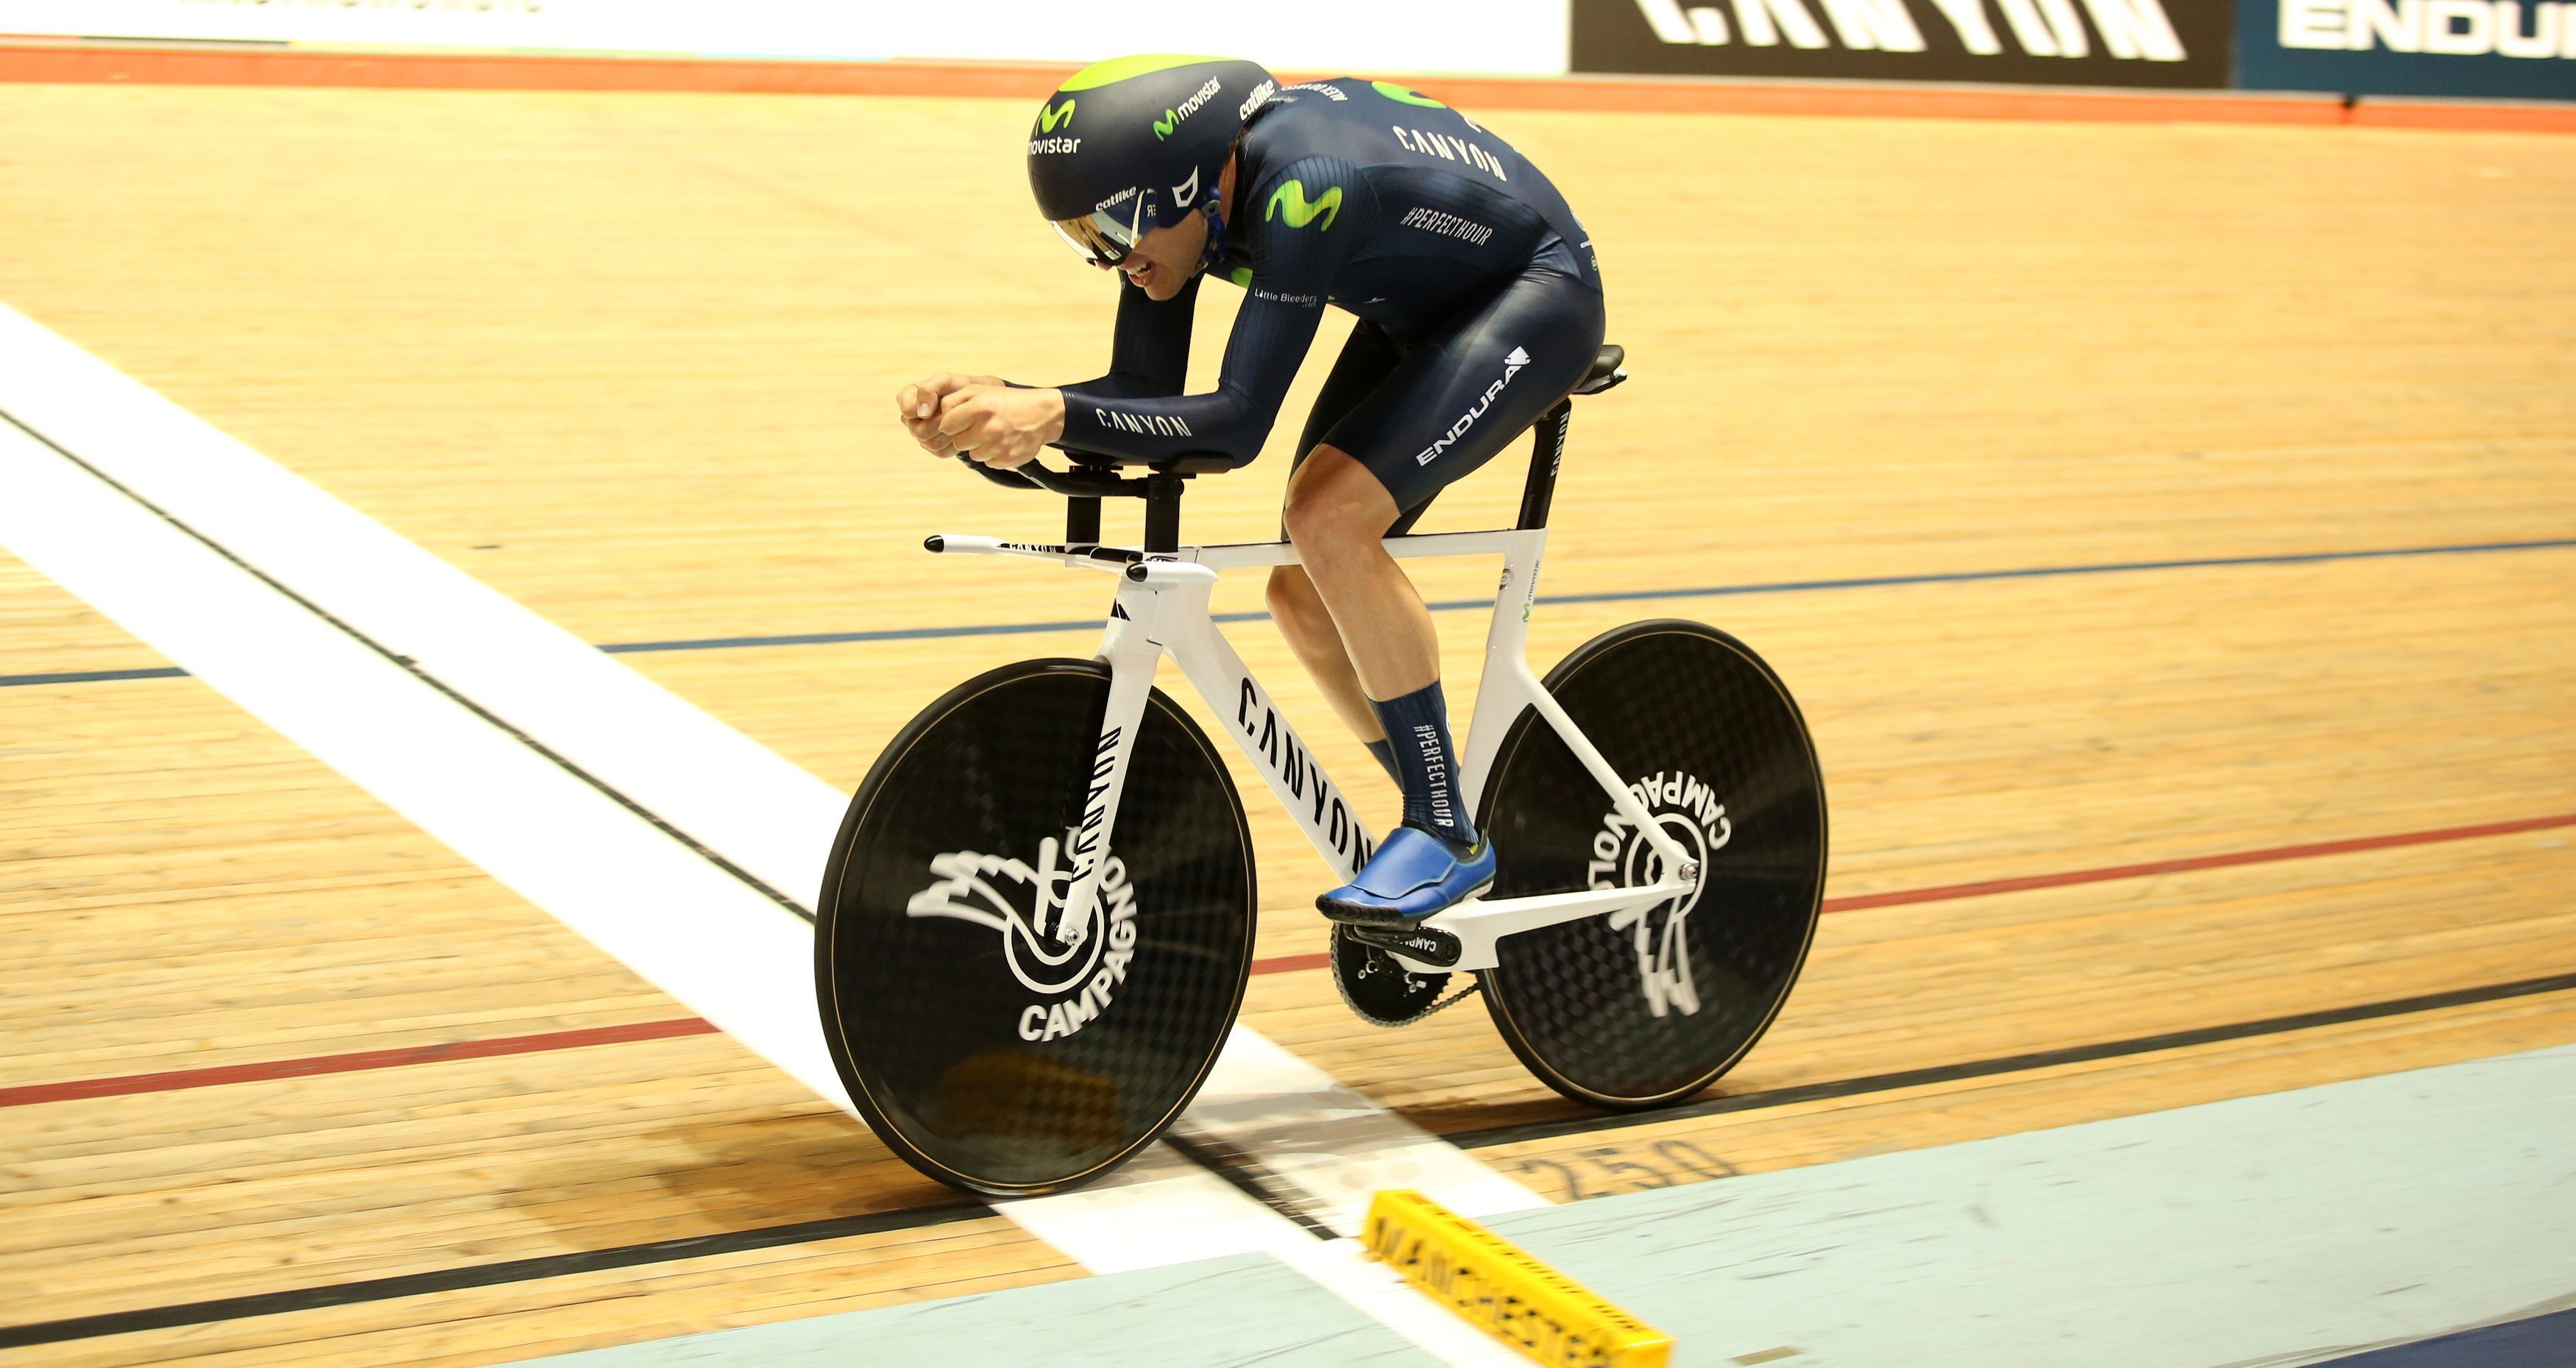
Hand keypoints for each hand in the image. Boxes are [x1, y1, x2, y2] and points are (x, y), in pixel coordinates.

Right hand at [895, 373, 1002, 455]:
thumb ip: (929, 389)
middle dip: (941, 421)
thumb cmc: (960, 389)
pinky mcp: (934, 448)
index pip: (907, 410)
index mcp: (908, 398)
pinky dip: (953, 442)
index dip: (925, 407)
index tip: (941, 400)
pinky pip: (940, 452)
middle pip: (919, 431)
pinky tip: (960, 431)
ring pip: (930, 443)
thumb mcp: (946, 380)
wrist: (979, 404)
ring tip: (959, 420)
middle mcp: (910, 419)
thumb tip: (922, 413)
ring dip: (949, 432)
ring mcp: (920, 435)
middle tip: (955, 412)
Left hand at [937, 385, 1065, 469]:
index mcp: (980, 407)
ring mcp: (999, 445)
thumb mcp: (981, 391)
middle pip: (958, 442)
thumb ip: (955, 401)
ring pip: (972, 454)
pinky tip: (1004, 442)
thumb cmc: (1005, 401)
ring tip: (995, 433)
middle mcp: (989, 427)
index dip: (952, 424)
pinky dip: (993, 455)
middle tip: (981, 426)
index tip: (962, 420)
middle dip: (965, 435)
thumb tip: (936, 421)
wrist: (1041, 414)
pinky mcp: (1007, 459)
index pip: (946, 425)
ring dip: (980, 446)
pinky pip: (988, 462)